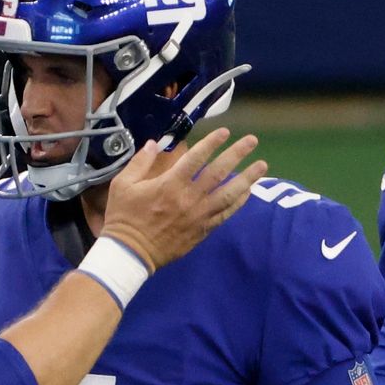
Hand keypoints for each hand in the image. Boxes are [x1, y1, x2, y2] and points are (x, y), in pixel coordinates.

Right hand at [98, 128, 264, 271]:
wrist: (130, 253)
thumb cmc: (124, 217)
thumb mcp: (123, 184)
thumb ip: (140, 162)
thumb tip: (152, 144)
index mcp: (170, 183)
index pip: (197, 157)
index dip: (212, 142)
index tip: (225, 131)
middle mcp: (189, 198)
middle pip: (219, 172)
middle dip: (237, 154)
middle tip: (252, 141)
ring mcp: (198, 215)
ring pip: (229, 194)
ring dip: (247, 178)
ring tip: (262, 166)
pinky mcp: (202, 230)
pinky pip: (225, 214)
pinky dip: (239, 202)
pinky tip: (248, 192)